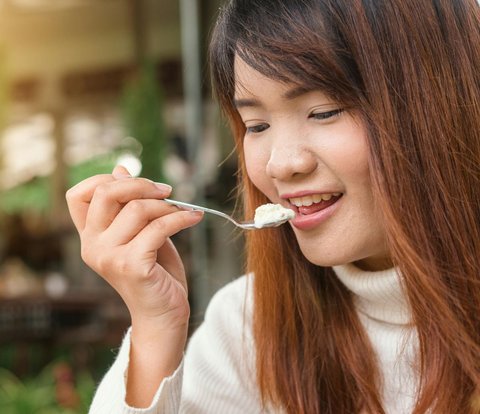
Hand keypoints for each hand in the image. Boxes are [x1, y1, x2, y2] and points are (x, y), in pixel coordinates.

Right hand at [65, 165, 203, 331]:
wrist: (164, 314)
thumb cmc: (155, 271)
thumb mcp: (141, 232)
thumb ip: (129, 205)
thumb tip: (120, 169)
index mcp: (90, 237)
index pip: (78, 195)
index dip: (106, 180)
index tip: (138, 183)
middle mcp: (92, 246)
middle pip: (106, 193)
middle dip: (141, 185)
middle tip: (166, 191)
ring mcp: (108, 257)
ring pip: (137, 209)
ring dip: (167, 205)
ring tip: (183, 211)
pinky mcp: (131, 266)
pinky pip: (159, 228)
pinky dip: (181, 218)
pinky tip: (194, 217)